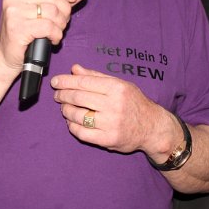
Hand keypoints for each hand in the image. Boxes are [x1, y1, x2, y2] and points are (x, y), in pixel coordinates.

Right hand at [0, 0, 86, 74]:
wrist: (5, 55)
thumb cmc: (25, 32)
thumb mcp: (43, 11)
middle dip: (65, 10)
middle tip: (63, 21)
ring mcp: (13, 12)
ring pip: (52, 12)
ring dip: (61, 24)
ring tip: (57, 31)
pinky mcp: (16, 28)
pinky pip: (48, 27)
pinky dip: (56, 34)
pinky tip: (52, 39)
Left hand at [50, 64, 174, 154]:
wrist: (152, 127)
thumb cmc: (134, 103)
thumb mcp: (119, 84)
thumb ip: (96, 76)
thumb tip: (74, 69)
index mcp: (117, 88)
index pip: (84, 82)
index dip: (66, 81)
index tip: (56, 82)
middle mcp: (114, 105)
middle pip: (78, 98)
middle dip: (63, 95)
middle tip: (57, 95)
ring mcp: (111, 123)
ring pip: (78, 116)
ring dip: (66, 111)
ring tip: (65, 108)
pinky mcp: (108, 139)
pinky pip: (82, 133)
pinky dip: (72, 126)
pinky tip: (71, 122)